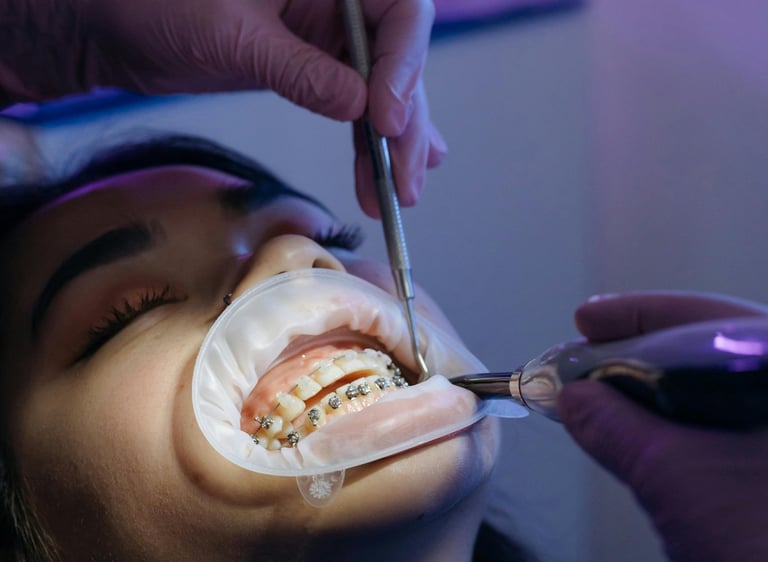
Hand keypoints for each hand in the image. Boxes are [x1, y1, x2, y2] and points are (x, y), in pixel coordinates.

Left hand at [1, 0, 444, 214]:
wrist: (112, 21)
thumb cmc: (155, 4)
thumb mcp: (232, 36)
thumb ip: (299, 70)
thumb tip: (361, 108)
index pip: (399, 11)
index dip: (403, 66)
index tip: (385, 121)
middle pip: (398, 57)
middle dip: (404, 123)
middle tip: (403, 181)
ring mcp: (329, 32)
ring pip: (383, 86)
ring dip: (393, 142)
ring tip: (401, 192)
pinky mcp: (313, 63)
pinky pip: (356, 99)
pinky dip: (372, 135)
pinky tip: (389, 162)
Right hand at [558, 291, 767, 561]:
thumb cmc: (764, 544)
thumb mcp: (674, 474)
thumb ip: (613, 426)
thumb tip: (572, 397)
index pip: (706, 319)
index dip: (638, 315)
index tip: (587, 319)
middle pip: (704, 350)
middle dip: (636, 352)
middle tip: (583, 355)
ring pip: (707, 389)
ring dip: (646, 390)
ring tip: (598, 393)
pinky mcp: (762, 463)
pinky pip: (714, 423)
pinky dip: (667, 421)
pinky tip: (634, 428)